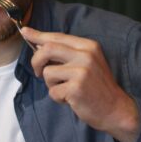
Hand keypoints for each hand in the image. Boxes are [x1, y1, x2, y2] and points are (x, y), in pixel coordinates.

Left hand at [21, 27, 140, 141]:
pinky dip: (57, 97)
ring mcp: (81, 71)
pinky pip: (52, 91)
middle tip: (39, 72)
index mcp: (88, 46)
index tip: (25, 31)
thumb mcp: (87, 63)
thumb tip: (39, 44)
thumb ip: (67, 53)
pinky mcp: (76, 88)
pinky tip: (70, 100)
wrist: (115, 109)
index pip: (57, 37)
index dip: (38, 35)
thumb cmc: (97, 87)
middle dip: (36, 61)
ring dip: (51, 84)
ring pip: (48, 72)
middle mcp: (86, 55)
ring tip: (65, 89)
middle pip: (47, 49)